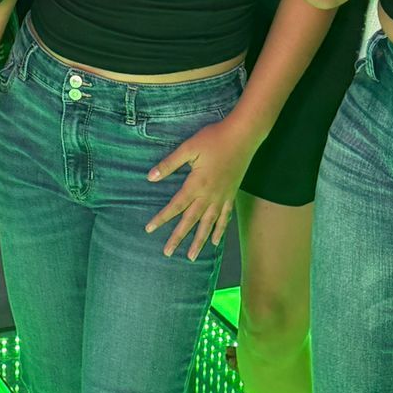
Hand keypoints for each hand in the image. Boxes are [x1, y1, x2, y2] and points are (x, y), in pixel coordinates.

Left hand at [145, 114, 254, 259]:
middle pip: (191, 221)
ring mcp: (222, 197)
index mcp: (196, 184)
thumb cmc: (214, 138)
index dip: (162, 218)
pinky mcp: (231, 195)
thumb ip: (170, 164)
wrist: (243, 136)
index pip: (175, 206)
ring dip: (199, 241)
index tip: (150, 229)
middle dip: (178, 237)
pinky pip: (225, 217)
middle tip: (167, 252)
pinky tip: (216, 241)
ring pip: (209, 224)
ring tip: (191, 256)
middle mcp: (209, 195)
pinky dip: (220, 230)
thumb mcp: (188, 148)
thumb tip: (150, 177)